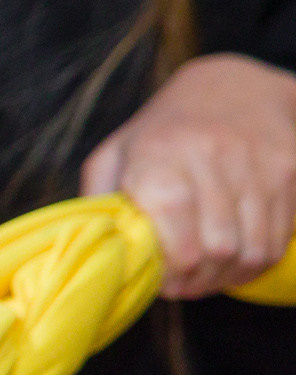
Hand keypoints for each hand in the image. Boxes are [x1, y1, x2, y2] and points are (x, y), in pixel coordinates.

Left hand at [82, 53, 295, 297]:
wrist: (232, 87)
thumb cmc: (161, 132)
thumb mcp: (116, 154)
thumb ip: (98, 200)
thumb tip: (97, 249)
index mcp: (161, 156)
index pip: (176, 234)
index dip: (170, 270)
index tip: (159, 281)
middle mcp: (214, 157)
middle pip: (217, 250)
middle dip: (198, 281)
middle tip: (182, 287)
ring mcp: (258, 164)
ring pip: (252, 250)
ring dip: (228, 276)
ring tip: (207, 278)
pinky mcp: (290, 170)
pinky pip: (279, 238)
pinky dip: (257, 261)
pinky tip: (234, 260)